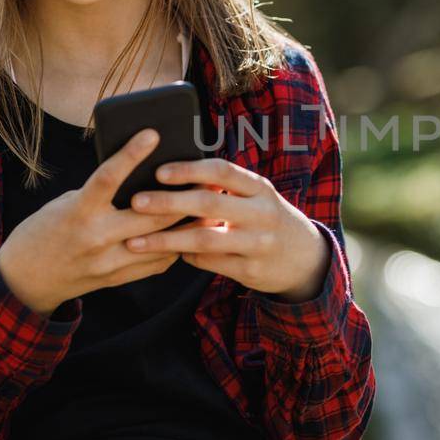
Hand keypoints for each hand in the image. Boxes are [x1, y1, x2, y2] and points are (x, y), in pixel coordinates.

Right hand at [0, 129, 207, 314]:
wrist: (27, 277)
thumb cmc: (47, 229)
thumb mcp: (68, 203)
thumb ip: (102, 194)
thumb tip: (142, 176)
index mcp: (79, 211)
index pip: (108, 177)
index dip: (131, 154)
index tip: (153, 134)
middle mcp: (95, 237)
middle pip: (150, 215)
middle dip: (181, 198)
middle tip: (206, 181)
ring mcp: (108, 261)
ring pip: (161, 242)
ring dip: (187, 226)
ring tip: (209, 209)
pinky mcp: (117, 279)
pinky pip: (156, 263)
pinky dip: (173, 247)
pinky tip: (188, 235)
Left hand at [121, 157, 330, 302]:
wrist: (304, 257)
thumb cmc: (267, 218)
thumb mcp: (257, 196)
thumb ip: (225, 187)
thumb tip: (175, 174)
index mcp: (260, 188)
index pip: (222, 171)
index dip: (189, 169)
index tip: (158, 171)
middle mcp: (262, 213)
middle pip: (209, 203)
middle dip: (169, 202)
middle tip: (136, 201)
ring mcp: (258, 244)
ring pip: (204, 239)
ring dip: (166, 239)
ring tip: (135, 240)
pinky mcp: (250, 270)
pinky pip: (209, 262)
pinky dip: (185, 256)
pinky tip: (168, 252)